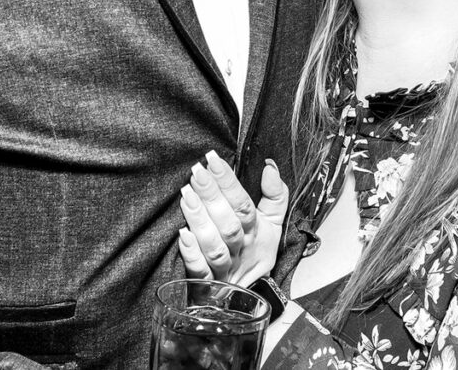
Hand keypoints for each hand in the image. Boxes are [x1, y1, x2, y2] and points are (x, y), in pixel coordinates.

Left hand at [177, 151, 288, 286]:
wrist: (244, 297)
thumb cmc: (253, 253)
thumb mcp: (272, 224)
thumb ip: (275, 195)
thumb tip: (270, 167)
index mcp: (256, 233)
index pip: (244, 205)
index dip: (229, 182)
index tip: (213, 160)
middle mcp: (241, 251)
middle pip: (229, 224)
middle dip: (212, 196)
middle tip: (197, 173)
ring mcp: (224, 269)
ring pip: (214, 247)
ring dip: (200, 220)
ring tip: (186, 195)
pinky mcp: (206, 286)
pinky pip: (200, 272)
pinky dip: (192, 254)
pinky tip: (182, 235)